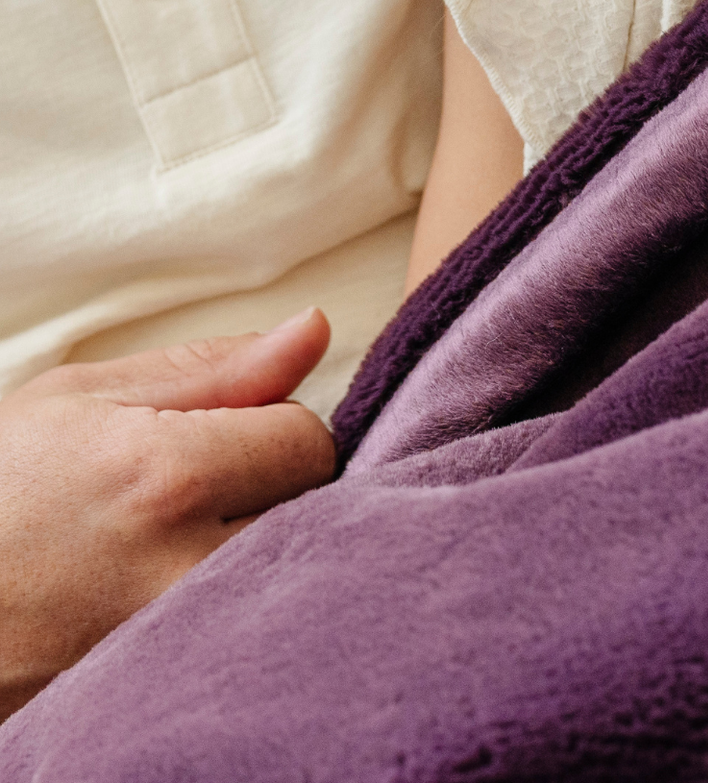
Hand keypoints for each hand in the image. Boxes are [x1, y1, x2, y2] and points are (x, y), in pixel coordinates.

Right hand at [0, 309, 335, 720]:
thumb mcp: (78, 402)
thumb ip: (212, 368)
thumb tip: (315, 329)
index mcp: (165, 480)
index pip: (309, 444)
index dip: (276, 429)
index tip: (231, 437)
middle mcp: (181, 569)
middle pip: (314, 515)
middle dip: (276, 492)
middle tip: (207, 493)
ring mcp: (175, 645)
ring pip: (286, 578)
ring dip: (261, 549)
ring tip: (187, 538)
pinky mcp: (163, 692)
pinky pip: (248, 634)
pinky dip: (235, 606)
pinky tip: (181, 586)